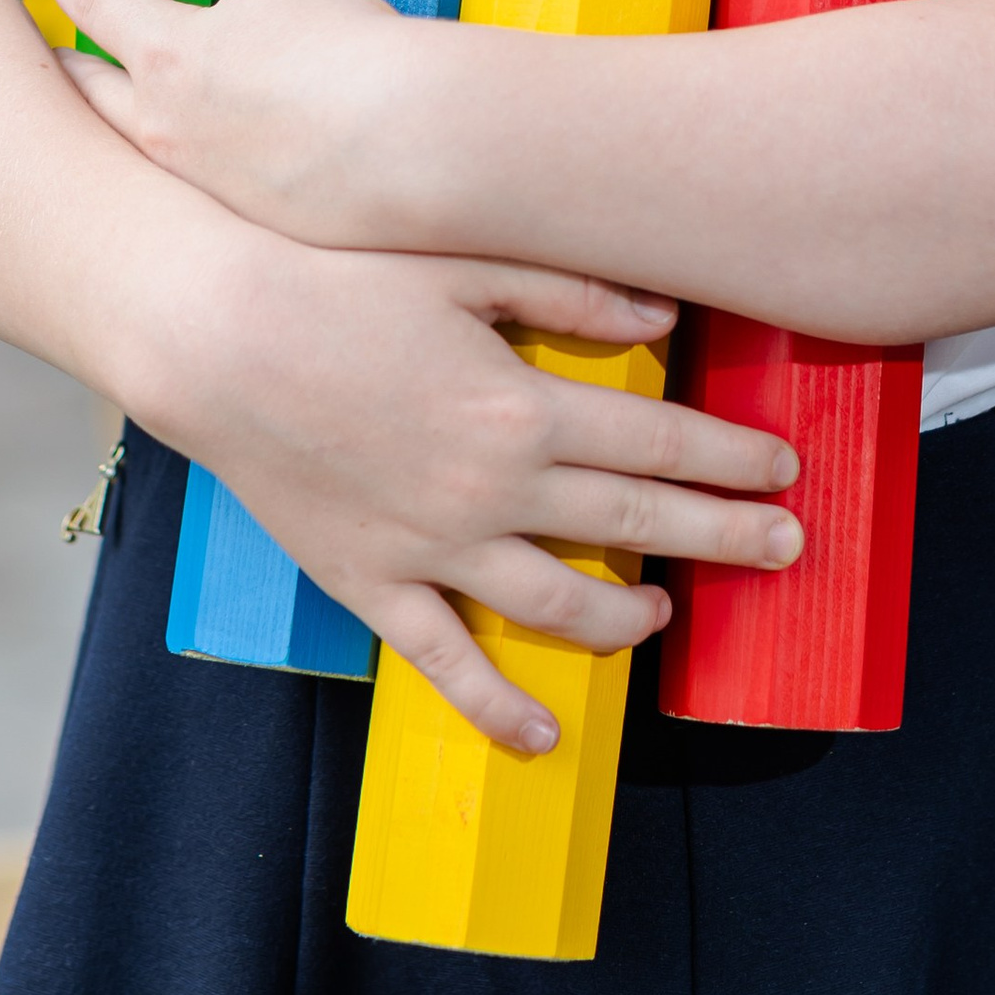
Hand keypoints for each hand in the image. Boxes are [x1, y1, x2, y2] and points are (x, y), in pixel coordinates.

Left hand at [53, 0, 428, 246]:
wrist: (408, 149)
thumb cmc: (345, 48)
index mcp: (163, 52)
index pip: (94, 1)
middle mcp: (161, 125)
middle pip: (87, 87)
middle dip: (71, 60)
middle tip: (64, 45)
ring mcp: (194, 180)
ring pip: (125, 143)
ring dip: (112, 114)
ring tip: (118, 98)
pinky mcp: (234, 220)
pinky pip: (177, 183)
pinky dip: (167, 158)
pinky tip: (194, 152)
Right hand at [118, 215, 801, 751]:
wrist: (209, 332)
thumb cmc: (331, 277)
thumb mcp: (464, 259)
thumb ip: (570, 290)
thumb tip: (663, 312)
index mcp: (523, 408)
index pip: (660, 443)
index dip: (732, 458)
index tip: (784, 468)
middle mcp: (491, 491)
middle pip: (635, 525)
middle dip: (722, 538)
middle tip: (785, 548)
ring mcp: (431, 547)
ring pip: (558, 604)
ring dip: (626, 618)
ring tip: (669, 617)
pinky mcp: (370, 582)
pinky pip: (444, 662)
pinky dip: (496, 706)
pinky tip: (539, 734)